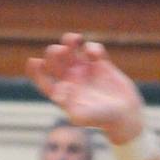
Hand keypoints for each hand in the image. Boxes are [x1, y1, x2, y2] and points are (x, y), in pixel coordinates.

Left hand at [27, 34, 144, 143]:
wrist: (124, 115)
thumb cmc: (101, 120)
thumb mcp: (81, 117)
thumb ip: (68, 106)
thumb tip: (57, 92)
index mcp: (61, 93)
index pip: (42, 79)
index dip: (35, 70)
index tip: (34, 61)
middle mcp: (71, 80)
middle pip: (54, 60)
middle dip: (54, 52)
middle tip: (61, 51)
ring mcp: (85, 71)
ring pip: (71, 50)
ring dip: (69, 42)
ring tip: (74, 40)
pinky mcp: (101, 65)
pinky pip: (92, 50)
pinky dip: (92, 47)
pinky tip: (95, 54)